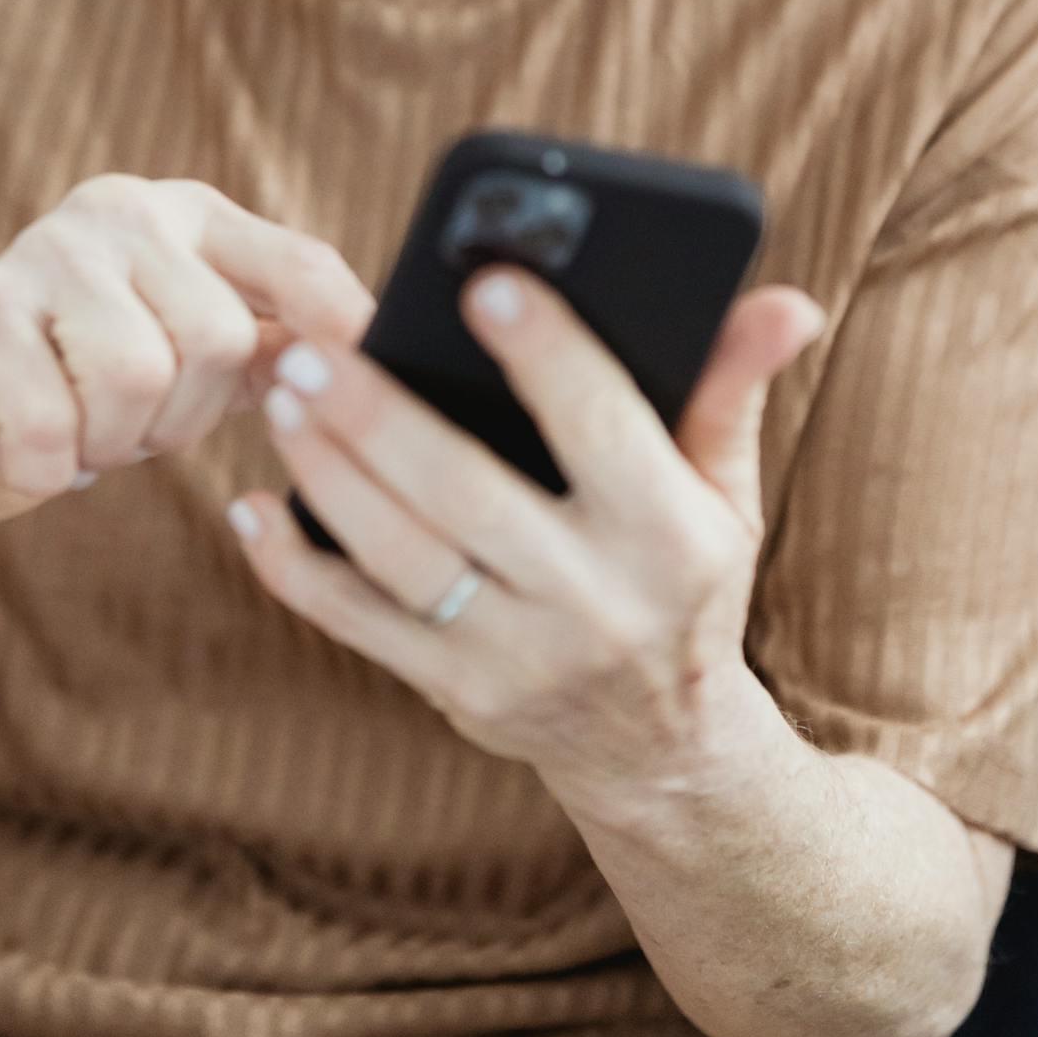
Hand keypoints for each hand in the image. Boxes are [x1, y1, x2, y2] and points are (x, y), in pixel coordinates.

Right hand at [0, 176, 377, 544]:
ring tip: (91, 430)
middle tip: (140, 425)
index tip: (368, 383)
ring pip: (138, 376)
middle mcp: (120, 211)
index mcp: (187, 213)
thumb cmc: (93, 391)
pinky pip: (53, 424)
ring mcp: (44, 253)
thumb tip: (374, 355)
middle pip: (217, 336)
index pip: (297, 262)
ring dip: (118, 439)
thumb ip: (277, 341)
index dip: (342, 327)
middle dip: (187, 416)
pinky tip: (40, 448)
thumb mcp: (195, 355)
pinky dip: (55, 466)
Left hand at [225, 269, 826, 813]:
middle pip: (467, 495)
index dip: (547, 355)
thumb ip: (731, 387)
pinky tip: (250, 505)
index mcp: (671, 536)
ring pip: (401, 558)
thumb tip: (787, 301)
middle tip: (312, 345)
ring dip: (328, 475)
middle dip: (381, 416)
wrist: (666, 753)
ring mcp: (517, 659)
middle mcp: (595, 604)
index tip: (485, 283)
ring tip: (281, 394)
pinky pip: (357, 626)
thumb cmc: (687, 581)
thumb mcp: (724, 492)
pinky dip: (294, 568)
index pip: (602, 427)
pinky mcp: (455, 697)